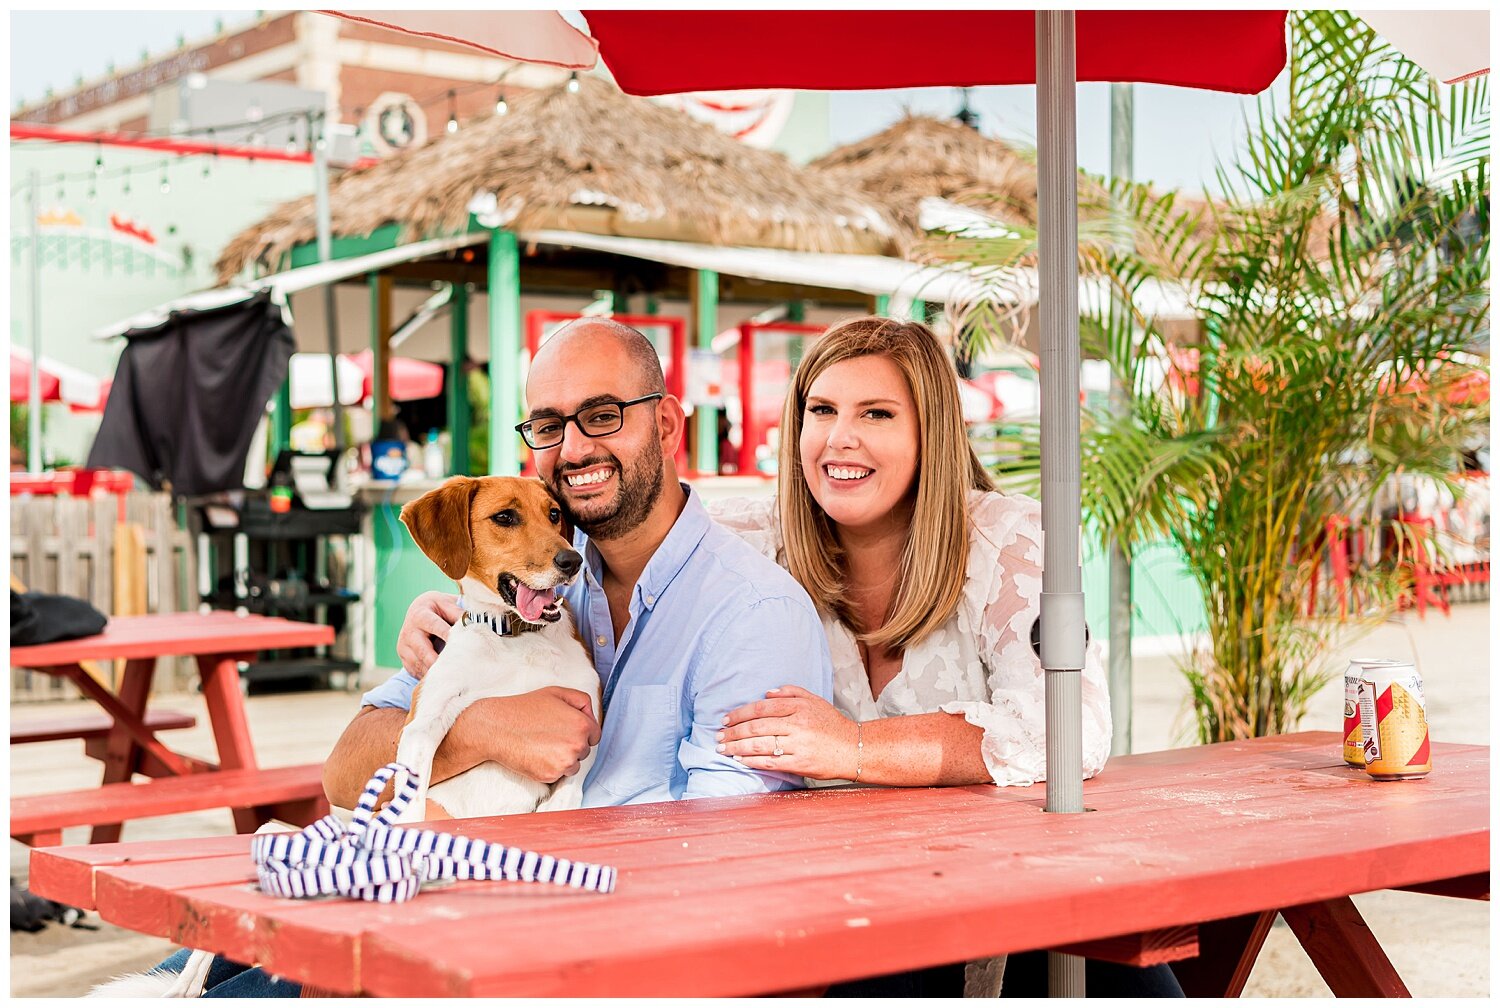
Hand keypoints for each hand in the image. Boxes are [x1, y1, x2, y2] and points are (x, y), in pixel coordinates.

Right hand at [397, 591, 462, 678]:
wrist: (417, 613)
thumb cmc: (437, 609)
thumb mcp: (447, 604)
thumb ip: (458, 613)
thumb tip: (472, 624)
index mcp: (420, 615)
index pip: (435, 626)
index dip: (447, 636)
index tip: (461, 645)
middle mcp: (409, 631)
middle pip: (424, 651)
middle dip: (440, 661)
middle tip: (457, 669)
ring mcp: (403, 646)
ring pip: (420, 664)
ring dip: (436, 672)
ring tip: (453, 676)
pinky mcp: (404, 658)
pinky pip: (416, 671)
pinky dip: (429, 676)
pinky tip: (443, 677)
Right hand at [453, 687, 600, 783]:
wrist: (497, 728)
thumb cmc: (526, 709)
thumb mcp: (557, 693)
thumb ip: (582, 701)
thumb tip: (591, 716)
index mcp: (582, 725)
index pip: (594, 735)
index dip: (580, 731)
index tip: (566, 730)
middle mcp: (577, 745)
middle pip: (584, 751)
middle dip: (571, 745)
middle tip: (550, 735)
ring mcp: (564, 763)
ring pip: (573, 765)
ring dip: (562, 759)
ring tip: (543, 745)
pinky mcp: (551, 776)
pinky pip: (558, 775)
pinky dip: (550, 767)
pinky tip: (536, 754)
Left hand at [717, 685, 857, 780]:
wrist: (853, 748)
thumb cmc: (832, 724)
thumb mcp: (814, 700)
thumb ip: (791, 692)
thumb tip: (767, 693)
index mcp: (799, 707)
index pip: (762, 708)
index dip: (740, 713)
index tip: (725, 719)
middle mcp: (798, 725)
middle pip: (757, 727)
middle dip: (733, 732)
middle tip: (718, 736)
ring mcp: (799, 746)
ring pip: (760, 745)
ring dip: (737, 747)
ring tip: (723, 748)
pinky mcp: (800, 764)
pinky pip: (771, 762)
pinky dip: (752, 761)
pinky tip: (739, 760)